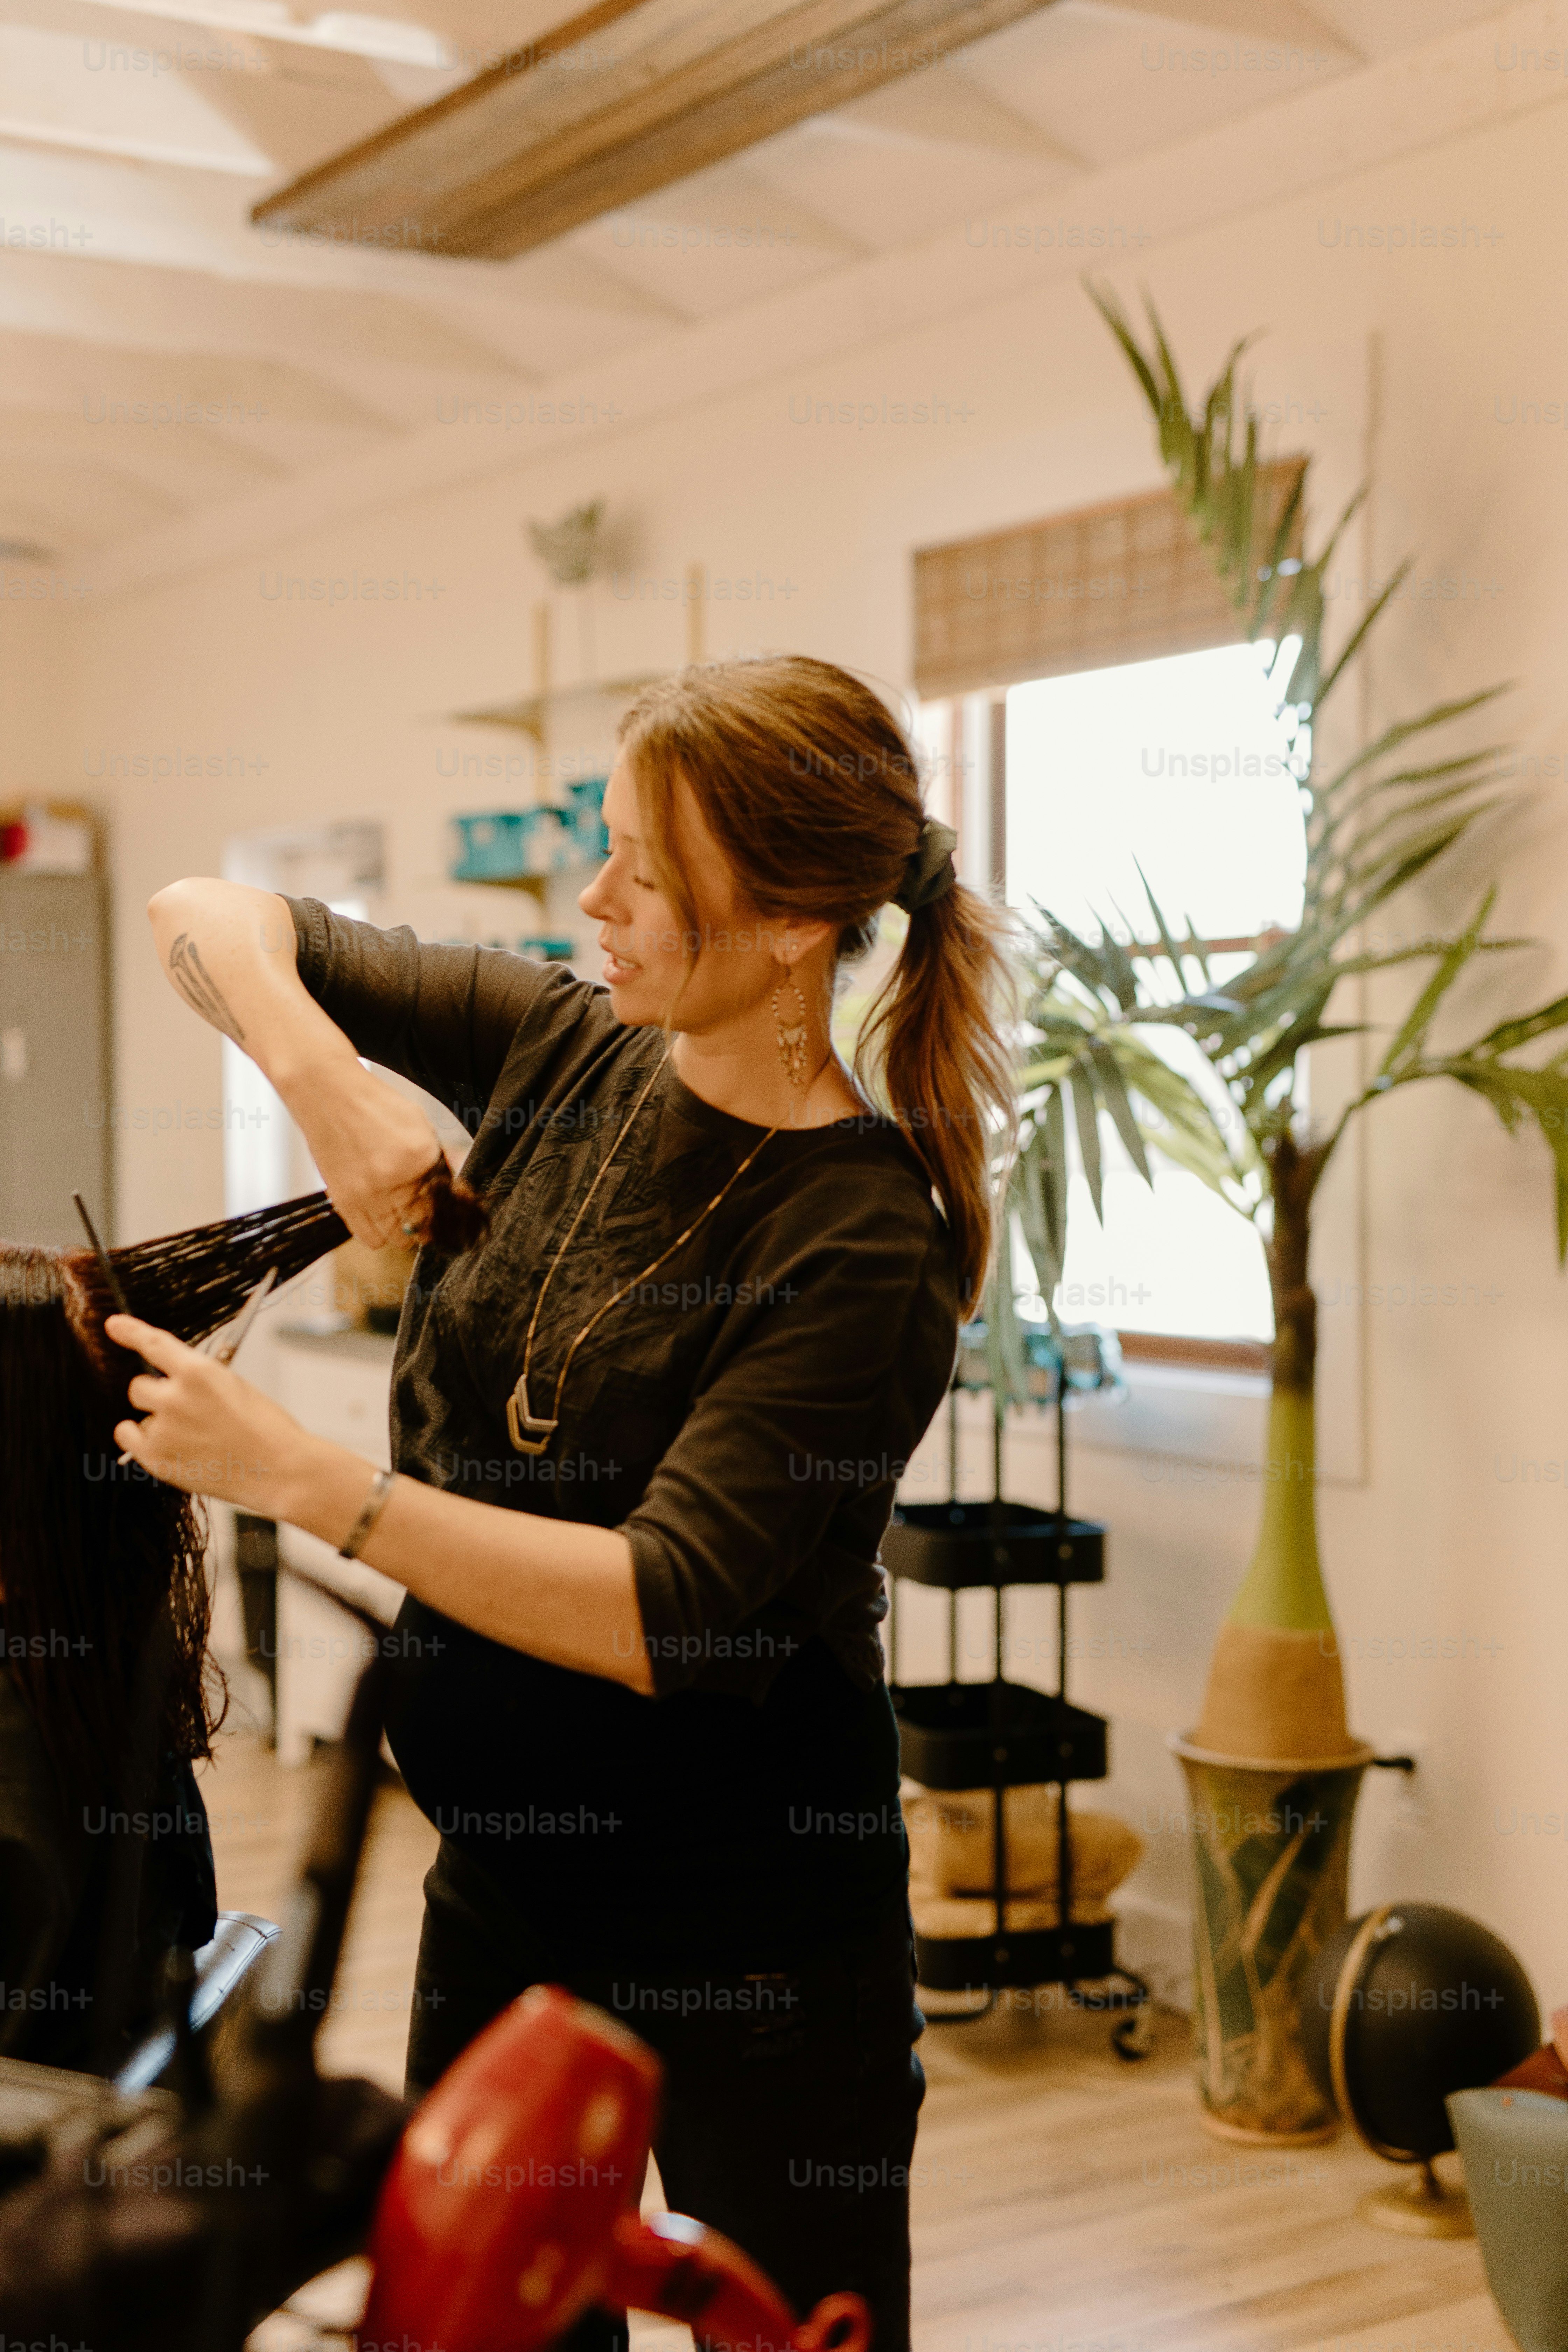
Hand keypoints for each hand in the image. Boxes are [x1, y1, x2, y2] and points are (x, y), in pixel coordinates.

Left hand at [108, 1312, 322, 1514]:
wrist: (279, 1469)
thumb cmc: (265, 1429)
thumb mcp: (235, 1386)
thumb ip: (199, 1379)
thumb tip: (172, 1380)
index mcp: (199, 1373)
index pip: (154, 1344)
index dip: (130, 1332)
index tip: (114, 1326)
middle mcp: (175, 1398)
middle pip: (139, 1386)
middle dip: (157, 1394)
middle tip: (185, 1411)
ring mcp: (163, 1430)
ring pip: (138, 1414)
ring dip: (155, 1420)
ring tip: (190, 1436)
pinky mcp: (156, 1459)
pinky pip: (128, 1437)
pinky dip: (139, 1439)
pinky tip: (166, 1444)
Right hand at [288, 1055, 449, 1249]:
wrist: (327, 1095)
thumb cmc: (373, 1104)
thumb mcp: (419, 1124)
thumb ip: (439, 1158)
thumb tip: (456, 1186)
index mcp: (419, 1156)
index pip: (445, 1197)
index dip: (447, 1201)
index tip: (443, 1201)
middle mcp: (393, 1179)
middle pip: (423, 1223)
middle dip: (428, 1219)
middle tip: (425, 1209)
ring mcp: (366, 1194)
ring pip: (398, 1238)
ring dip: (405, 1231)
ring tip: (403, 1215)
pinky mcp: (344, 1201)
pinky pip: (370, 1238)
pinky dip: (379, 1234)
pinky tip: (381, 1216)